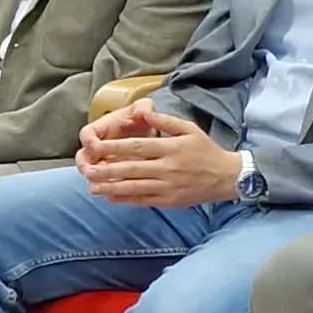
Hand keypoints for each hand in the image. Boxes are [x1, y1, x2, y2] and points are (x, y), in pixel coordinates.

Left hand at [76, 101, 248, 207]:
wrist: (227, 177)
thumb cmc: (206, 150)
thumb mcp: (189, 129)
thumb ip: (165, 121)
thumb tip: (144, 111)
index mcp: (171, 148)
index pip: (137, 147)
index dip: (114, 148)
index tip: (95, 147)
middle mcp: (167, 168)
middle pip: (132, 168)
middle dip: (107, 169)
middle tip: (86, 169)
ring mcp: (167, 187)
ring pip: (134, 187)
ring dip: (111, 187)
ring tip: (92, 186)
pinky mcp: (169, 201)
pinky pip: (143, 201)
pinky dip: (126, 200)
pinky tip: (111, 198)